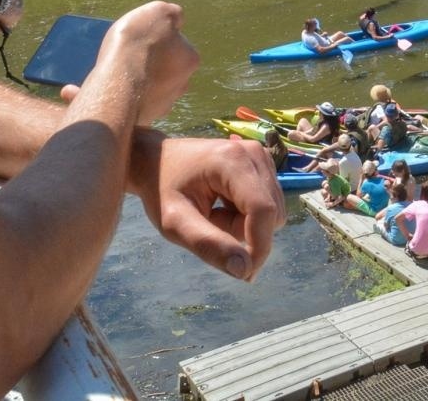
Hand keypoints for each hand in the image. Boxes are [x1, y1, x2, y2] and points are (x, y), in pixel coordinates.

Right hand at [101, 1, 198, 124]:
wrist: (117, 82)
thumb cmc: (138, 42)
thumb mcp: (158, 12)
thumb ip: (172, 14)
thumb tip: (177, 19)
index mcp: (190, 60)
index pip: (179, 46)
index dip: (159, 40)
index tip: (143, 39)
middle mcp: (182, 85)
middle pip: (167, 70)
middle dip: (152, 64)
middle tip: (131, 57)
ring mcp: (163, 106)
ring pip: (152, 90)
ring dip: (139, 83)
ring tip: (119, 74)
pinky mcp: (144, 120)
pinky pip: (135, 106)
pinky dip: (126, 98)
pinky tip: (112, 90)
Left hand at [126, 131, 284, 280]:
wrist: (156, 161)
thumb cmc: (161, 190)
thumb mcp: (174, 223)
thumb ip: (208, 245)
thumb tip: (245, 270)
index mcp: (233, 161)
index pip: (263, 211)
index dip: (260, 247)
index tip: (243, 274)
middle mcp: (254, 154)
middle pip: (269, 214)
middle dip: (243, 233)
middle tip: (207, 223)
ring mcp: (260, 156)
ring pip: (271, 212)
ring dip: (244, 225)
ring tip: (213, 214)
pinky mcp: (263, 164)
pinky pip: (268, 205)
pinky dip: (246, 215)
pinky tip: (222, 205)